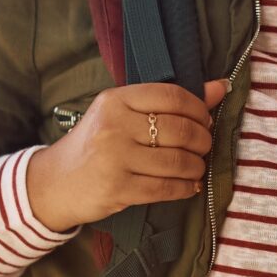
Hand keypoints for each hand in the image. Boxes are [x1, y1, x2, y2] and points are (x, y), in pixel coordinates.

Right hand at [25, 79, 227, 231]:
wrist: (56, 182)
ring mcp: (115, 158)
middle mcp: (114, 125)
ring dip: (196, 166)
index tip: (204, 119)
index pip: (171, 96)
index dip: (198, 108)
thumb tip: (220, 87)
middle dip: (202, 140)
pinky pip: (166, 188)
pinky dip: (185, 187)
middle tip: (203, 146)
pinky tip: (189, 186)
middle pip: (179, 129)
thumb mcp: (121, 115)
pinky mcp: (118, 188)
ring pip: (177, 161)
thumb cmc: (94, 144)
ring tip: (196, 166)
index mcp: (114, 100)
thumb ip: (168, 101)